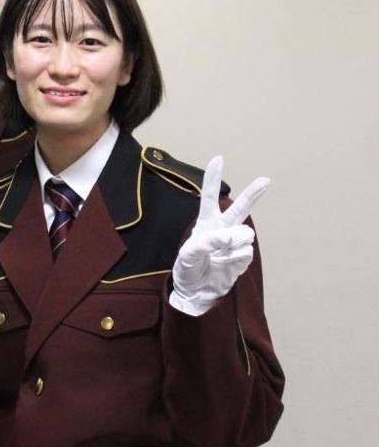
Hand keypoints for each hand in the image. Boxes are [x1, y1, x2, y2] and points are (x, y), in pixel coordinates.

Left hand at [170, 156, 268, 315]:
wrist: (196, 293)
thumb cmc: (187, 270)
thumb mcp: (188, 256)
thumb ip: (205, 243)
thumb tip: (229, 235)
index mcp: (205, 224)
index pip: (208, 197)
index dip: (213, 178)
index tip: (218, 159)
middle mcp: (222, 230)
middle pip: (239, 208)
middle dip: (253, 194)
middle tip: (266, 180)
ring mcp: (234, 244)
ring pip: (245, 234)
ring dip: (232, 244)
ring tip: (218, 256)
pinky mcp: (242, 259)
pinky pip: (245, 253)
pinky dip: (235, 260)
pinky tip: (225, 266)